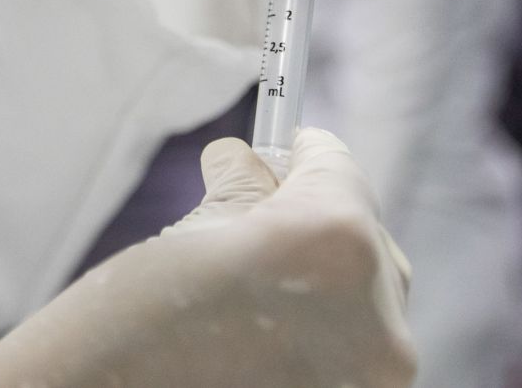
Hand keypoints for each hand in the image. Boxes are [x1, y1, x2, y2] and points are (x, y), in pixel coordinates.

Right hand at [0, 130, 414, 387]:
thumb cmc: (142, 314)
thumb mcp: (194, 230)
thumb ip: (240, 186)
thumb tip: (243, 159)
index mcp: (335, 237)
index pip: (338, 168)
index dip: (301, 157)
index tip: (282, 155)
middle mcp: (379, 309)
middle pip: (364, 237)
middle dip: (316, 223)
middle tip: (260, 221)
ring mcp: (374, 374)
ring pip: (367, 302)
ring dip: (322, 285)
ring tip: (255, 289)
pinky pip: (353, 352)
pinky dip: (319, 336)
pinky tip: (264, 334)